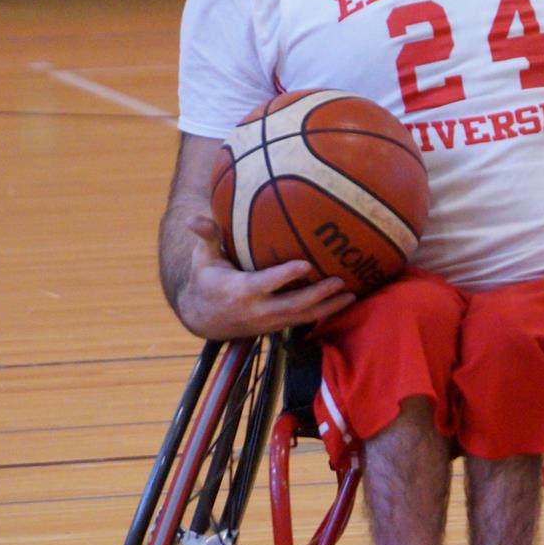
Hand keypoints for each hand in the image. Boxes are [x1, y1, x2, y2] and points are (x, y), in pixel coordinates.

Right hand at [175, 216, 355, 339]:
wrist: (202, 318)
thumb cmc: (206, 279)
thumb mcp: (202, 258)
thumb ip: (207, 237)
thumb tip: (192, 218)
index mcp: (240, 291)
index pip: (266, 284)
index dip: (285, 276)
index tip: (306, 264)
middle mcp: (257, 310)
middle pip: (292, 305)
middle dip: (317, 294)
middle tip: (340, 280)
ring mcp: (268, 321)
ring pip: (302, 317)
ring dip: (328, 307)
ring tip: (351, 295)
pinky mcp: (276, 326)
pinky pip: (302, 321)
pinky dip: (323, 313)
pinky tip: (343, 302)